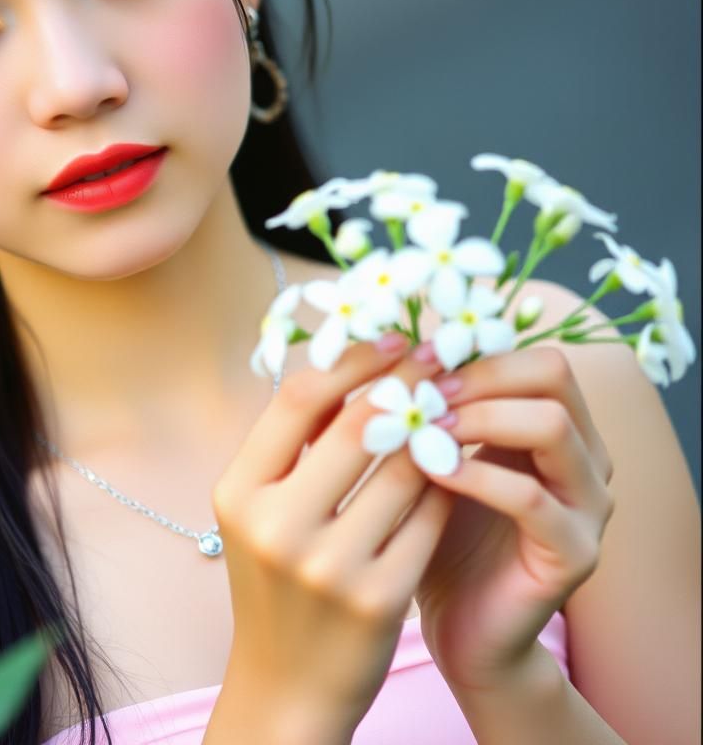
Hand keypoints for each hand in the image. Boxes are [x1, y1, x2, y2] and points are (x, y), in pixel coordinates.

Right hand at [212, 337, 455, 731]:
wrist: (287, 684)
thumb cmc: (276, 581)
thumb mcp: (260, 511)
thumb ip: (295, 446)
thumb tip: (357, 367)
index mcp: (239, 491)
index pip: (300, 398)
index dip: (354, 361)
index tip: (393, 339)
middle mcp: (276, 525)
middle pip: (358, 424)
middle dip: (407, 382)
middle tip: (439, 359)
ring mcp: (329, 565)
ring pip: (404, 468)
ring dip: (433, 430)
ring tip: (452, 407)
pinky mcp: (379, 599)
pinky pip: (428, 518)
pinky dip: (445, 484)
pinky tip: (456, 466)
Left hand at [413, 346, 614, 692]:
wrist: (461, 626)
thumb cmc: (437, 532)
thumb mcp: (432, 457)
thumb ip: (429, 411)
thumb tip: (391, 352)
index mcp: (557, 426)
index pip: (535, 357)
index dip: (475, 354)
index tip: (416, 366)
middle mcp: (585, 457)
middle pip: (553, 376)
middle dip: (479, 376)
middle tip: (421, 395)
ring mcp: (587, 506)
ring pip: (551, 426)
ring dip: (478, 417)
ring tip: (422, 429)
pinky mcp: (574, 554)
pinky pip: (531, 499)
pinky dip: (477, 476)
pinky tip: (431, 472)